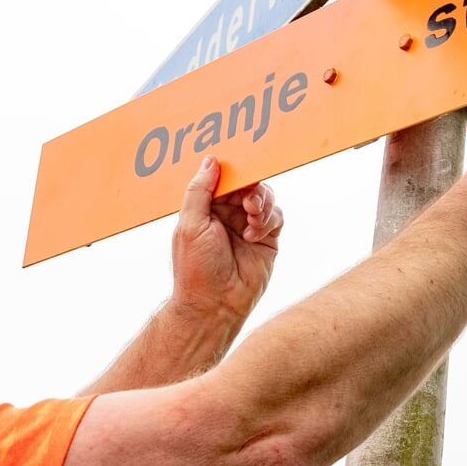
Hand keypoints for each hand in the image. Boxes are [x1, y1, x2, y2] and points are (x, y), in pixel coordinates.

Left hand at [170, 155, 282, 326]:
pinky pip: (276, 217)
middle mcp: (228, 215)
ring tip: (252, 218)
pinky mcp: (267, 240)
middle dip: (251, 187)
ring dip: (262, 202)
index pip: (224, 179)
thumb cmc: (196, 268)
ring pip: (265, 198)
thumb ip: (199, 190)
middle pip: (248, 184)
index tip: (242, 166)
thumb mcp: (190, 224)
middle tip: (248, 201)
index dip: (233, 171)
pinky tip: (254, 234)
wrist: (215, 305)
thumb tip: (211, 160)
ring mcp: (249, 226)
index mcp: (207, 208)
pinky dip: (269, 219)